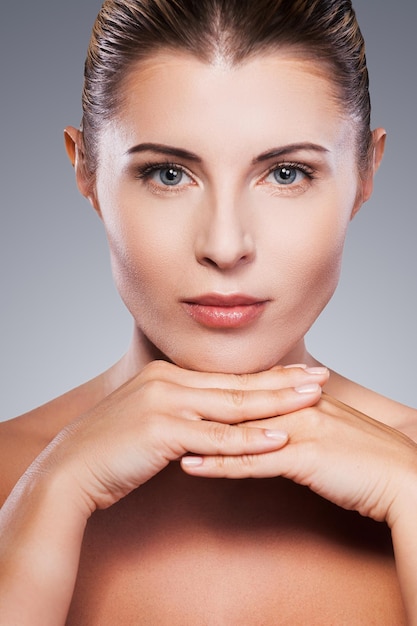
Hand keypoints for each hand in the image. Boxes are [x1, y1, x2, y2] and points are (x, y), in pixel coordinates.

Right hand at [33, 361, 328, 515]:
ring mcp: (164, 402)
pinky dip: (250, 439)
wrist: (71, 469)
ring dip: (278, 403)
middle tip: (320, 376)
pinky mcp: (161, 430)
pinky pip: (216, 438)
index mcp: (166, 373)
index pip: (226, 376)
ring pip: (232, 405)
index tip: (298, 372)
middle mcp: (167, 380)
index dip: (265, 375)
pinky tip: (280, 437)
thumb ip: (180, 412)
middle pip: (237, 383)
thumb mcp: (148, 418)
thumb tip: (210, 419)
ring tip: (313, 399)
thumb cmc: (110, 449)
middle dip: (283, 381)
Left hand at [181, 392, 416, 523]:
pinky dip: (217, 463)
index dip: (217, 396)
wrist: (407, 479)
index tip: (186, 398)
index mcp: (305, 400)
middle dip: (198, 408)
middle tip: (160, 411)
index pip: (251, 394)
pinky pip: (251, 461)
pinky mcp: (303, 456)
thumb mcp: (335, 437)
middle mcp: (298, 407)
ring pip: (237, 429)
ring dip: (198, 434)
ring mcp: (300, 428)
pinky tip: (190, 466)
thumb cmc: (372, 462)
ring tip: (161, 437)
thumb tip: (279, 433)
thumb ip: (305, 429)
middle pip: (238, 404)